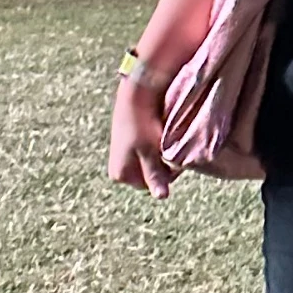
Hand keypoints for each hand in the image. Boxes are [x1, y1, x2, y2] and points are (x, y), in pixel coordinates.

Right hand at [108, 81, 173, 197]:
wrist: (134, 95)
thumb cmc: (141, 124)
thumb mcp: (149, 152)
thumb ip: (154, 175)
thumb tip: (161, 197)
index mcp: (120, 174)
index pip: (150, 185)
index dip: (165, 174)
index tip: (173, 159)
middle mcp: (118, 167)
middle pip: (148, 174)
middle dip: (161, 164)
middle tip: (168, 147)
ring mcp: (122, 154)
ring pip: (148, 162)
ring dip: (158, 154)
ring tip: (163, 139)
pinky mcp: (127, 142)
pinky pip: (145, 151)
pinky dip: (153, 145)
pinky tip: (158, 134)